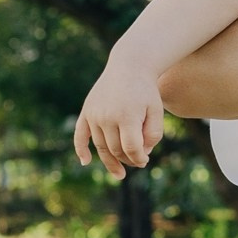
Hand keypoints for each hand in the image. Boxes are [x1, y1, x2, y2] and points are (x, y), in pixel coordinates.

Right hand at [74, 54, 164, 177]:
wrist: (129, 66)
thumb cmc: (146, 91)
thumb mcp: (157, 111)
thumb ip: (153, 135)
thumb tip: (141, 154)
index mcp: (127, 116)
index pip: (131, 149)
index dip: (139, 159)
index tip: (145, 160)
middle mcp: (107, 116)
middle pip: (115, 149)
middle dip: (127, 160)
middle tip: (137, 162)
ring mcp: (94, 114)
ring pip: (101, 146)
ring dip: (111, 160)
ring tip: (120, 171)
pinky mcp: (87, 111)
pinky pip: (80, 135)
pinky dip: (81, 150)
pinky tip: (85, 162)